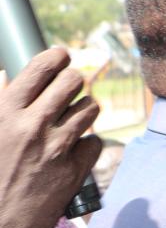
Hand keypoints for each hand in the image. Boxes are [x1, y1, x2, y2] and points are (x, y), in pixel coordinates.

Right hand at [0, 48, 100, 227]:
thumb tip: (3, 75)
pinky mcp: (74, 171)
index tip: (62, 56)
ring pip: (90, 109)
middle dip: (74, 82)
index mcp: (4, 113)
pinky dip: (88, 144)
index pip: (41, 68)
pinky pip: (95, 142)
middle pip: (73, 82)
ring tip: (74, 118)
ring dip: (85, 110)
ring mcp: (56, 148)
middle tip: (69, 88)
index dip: (56, 57)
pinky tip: (74, 150)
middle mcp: (32, 125)